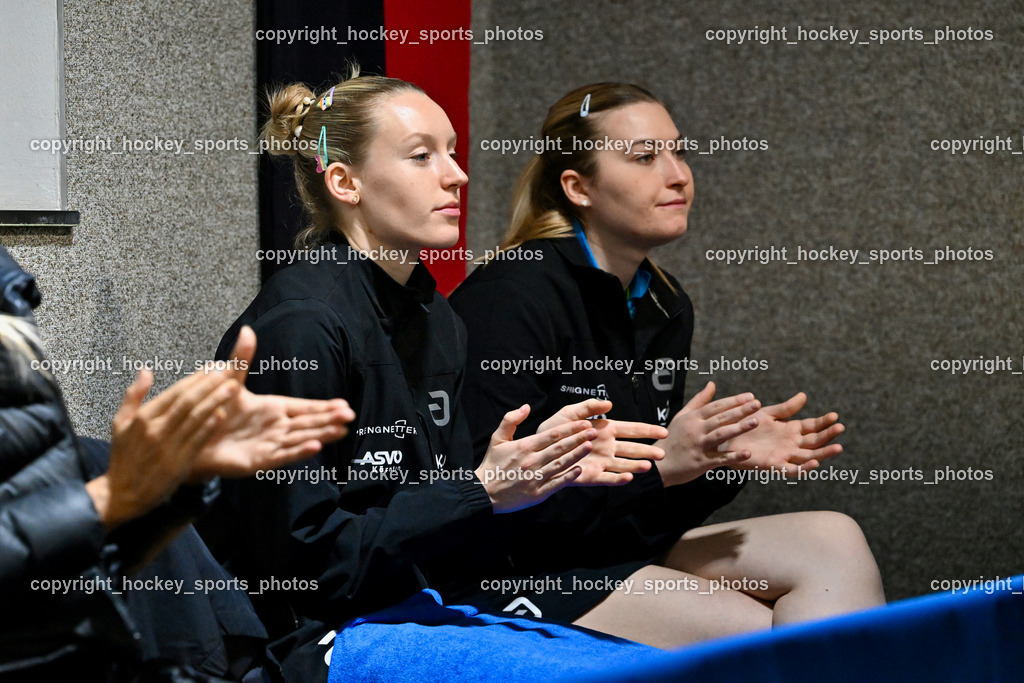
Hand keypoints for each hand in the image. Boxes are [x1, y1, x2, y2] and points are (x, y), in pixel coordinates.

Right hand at [91, 365, 240, 528]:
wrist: (122, 494)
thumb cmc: (123, 457)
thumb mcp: (119, 424)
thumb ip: (133, 395)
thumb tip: (146, 370)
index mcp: (143, 418)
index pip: (175, 392)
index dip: (196, 378)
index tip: (212, 367)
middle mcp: (155, 430)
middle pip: (187, 401)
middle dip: (210, 384)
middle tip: (227, 370)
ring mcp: (167, 447)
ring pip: (196, 418)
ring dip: (216, 400)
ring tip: (232, 387)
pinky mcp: (178, 464)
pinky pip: (197, 441)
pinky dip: (210, 426)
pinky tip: (222, 414)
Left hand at [188, 326, 355, 480]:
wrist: (191, 436)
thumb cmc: (212, 409)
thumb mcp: (229, 380)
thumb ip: (242, 358)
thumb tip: (248, 330)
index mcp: (273, 408)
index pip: (305, 407)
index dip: (324, 406)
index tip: (344, 404)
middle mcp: (275, 427)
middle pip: (309, 423)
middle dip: (330, 420)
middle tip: (350, 416)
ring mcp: (269, 444)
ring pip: (301, 439)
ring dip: (321, 435)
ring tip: (341, 431)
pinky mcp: (259, 460)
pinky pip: (282, 456)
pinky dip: (299, 452)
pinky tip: (315, 446)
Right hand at [476, 404, 596, 512]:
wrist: (483, 492)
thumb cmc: (492, 464)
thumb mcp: (497, 439)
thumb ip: (511, 420)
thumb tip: (526, 406)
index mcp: (524, 446)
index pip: (552, 434)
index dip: (570, 428)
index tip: (584, 423)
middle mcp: (532, 461)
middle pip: (560, 447)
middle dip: (579, 438)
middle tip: (593, 431)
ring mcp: (535, 477)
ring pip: (561, 464)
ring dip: (577, 454)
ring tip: (590, 446)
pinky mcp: (537, 493)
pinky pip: (556, 483)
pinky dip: (568, 476)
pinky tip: (579, 469)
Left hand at [538, 399, 667, 485]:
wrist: (538, 448)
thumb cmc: (555, 429)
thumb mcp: (570, 412)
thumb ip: (589, 406)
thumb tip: (609, 403)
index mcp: (606, 430)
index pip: (632, 429)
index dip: (648, 430)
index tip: (664, 431)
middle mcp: (607, 447)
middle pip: (632, 448)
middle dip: (647, 450)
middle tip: (662, 454)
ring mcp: (601, 462)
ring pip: (623, 464)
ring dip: (635, 466)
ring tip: (648, 466)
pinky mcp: (591, 476)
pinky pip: (607, 478)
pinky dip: (618, 479)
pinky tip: (629, 478)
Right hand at [654, 382, 760, 486]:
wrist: (660, 464)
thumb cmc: (673, 438)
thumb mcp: (682, 416)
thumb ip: (699, 400)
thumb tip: (712, 384)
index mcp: (692, 418)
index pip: (716, 406)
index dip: (733, 400)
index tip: (750, 396)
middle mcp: (696, 430)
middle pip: (721, 418)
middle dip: (740, 410)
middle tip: (757, 404)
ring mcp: (699, 446)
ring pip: (721, 435)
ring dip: (739, 428)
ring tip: (756, 422)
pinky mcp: (702, 462)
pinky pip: (720, 458)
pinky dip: (734, 456)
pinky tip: (748, 453)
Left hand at [723, 392, 843, 475]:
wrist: (725, 437)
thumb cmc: (746, 424)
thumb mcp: (768, 413)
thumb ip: (786, 408)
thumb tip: (804, 396)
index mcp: (790, 430)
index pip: (812, 426)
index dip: (824, 422)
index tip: (835, 416)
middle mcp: (790, 444)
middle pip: (814, 441)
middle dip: (828, 435)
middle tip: (840, 428)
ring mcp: (784, 455)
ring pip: (808, 456)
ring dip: (823, 453)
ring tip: (838, 447)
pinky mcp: (773, 465)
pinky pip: (791, 469)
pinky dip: (804, 468)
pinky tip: (814, 463)